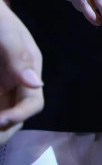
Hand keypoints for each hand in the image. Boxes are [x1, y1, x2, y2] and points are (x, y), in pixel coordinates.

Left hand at [0, 0, 42, 143]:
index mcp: (29, 71)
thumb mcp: (6, 35)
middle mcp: (17, 83)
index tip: (0, 121)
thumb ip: (19, 58)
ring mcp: (1, 86)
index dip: (19, 115)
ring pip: (2, 115)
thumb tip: (36, 84)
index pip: (33, 101)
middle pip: (16, 116)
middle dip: (4, 130)